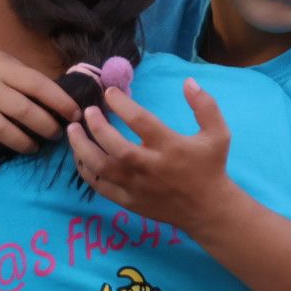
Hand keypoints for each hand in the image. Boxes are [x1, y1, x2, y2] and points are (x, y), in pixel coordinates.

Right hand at [0, 48, 80, 168]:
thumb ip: (24, 76)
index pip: (37, 84)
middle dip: (45, 125)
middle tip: (57, 135)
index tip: (76, 115)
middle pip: (22, 109)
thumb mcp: (1, 61)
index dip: (60, 101)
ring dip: (21, 142)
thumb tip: (60, 94)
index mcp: (2, 69)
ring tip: (34, 147)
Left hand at [67, 80, 233, 229]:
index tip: (109, 92)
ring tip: (73, 130)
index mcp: (170, 146)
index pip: (140, 120)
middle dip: (96, 126)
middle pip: (115, 145)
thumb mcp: (218, 133)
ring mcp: (137, 186)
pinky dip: (85, 170)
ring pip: (101, 167)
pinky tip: (80, 155)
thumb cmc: (210, 167)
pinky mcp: (128, 201)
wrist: (207, 209)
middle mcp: (150, 166)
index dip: (121, 103)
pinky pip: (100, 186)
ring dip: (82, 147)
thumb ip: (205, 105)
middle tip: (88, 111)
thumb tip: (188, 81)